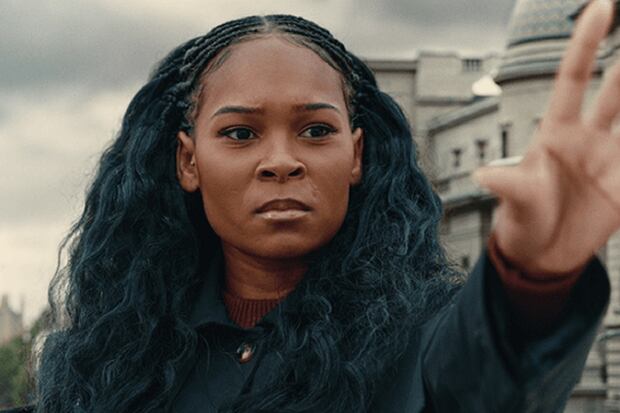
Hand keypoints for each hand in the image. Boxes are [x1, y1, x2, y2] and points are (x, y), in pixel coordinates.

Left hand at [474, 0, 619, 273]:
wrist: (540, 255)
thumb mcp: (516, 203)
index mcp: (556, 133)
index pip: (573, 79)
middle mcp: (586, 139)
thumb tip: (482, 175)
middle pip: (617, 93)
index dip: (584, 43)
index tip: (601, 6)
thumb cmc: (521, 221)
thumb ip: (511, 186)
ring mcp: (609, 160)